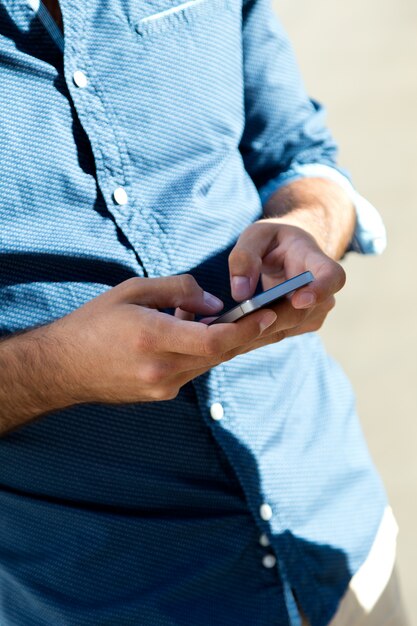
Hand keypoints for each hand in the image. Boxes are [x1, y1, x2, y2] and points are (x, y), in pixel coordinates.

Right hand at [44, 275, 277, 405]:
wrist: (61, 367)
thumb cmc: (93, 322)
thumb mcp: (132, 291)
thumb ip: (177, 291)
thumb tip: (214, 303)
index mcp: (153, 338)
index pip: (214, 340)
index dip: (246, 328)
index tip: (268, 314)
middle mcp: (161, 369)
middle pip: (220, 354)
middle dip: (249, 333)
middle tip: (273, 314)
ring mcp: (161, 386)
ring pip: (209, 363)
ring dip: (226, 342)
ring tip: (242, 319)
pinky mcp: (160, 393)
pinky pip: (193, 370)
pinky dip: (204, 352)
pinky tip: (202, 335)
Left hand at [226, 219, 345, 349]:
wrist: (288, 253)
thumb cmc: (274, 241)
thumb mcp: (256, 235)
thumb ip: (245, 257)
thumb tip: (240, 293)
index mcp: (316, 261)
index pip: (332, 277)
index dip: (320, 290)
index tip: (299, 299)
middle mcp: (324, 292)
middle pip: (300, 313)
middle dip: (268, 318)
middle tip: (234, 322)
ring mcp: (315, 312)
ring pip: (286, 328)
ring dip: (257, 330)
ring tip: (228, 328)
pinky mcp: (301, 326)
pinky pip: (278, 334)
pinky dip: (255, 334)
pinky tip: (234, 330)